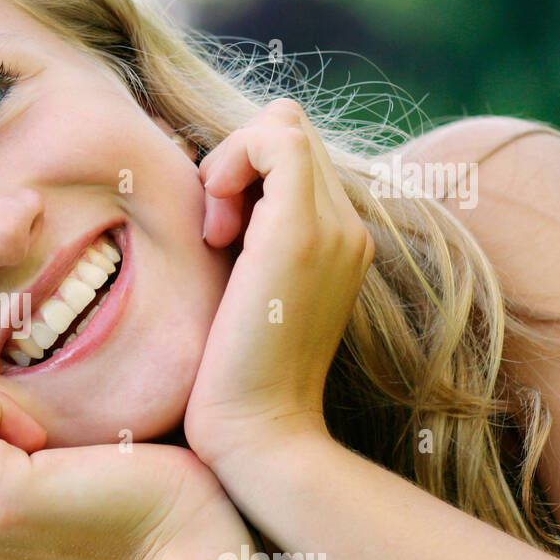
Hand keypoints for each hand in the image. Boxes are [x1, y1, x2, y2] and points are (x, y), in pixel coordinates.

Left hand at [185, 99, 373, 469]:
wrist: (258, 433)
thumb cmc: (233, 377)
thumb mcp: (242, 294)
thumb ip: (243, 242)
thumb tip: (212, 202)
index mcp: (336, 241)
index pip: (290, 152)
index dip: (241, 169)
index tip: (213, 230)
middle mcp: (347, 227)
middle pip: (287, 129)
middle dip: (235, 161)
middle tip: (212, 231)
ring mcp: (334, 227)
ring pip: (283, 126)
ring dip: (231, 163)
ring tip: (215, 235)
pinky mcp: (302, 233)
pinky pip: (277, 139)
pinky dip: (232, 161)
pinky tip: (214, 227)